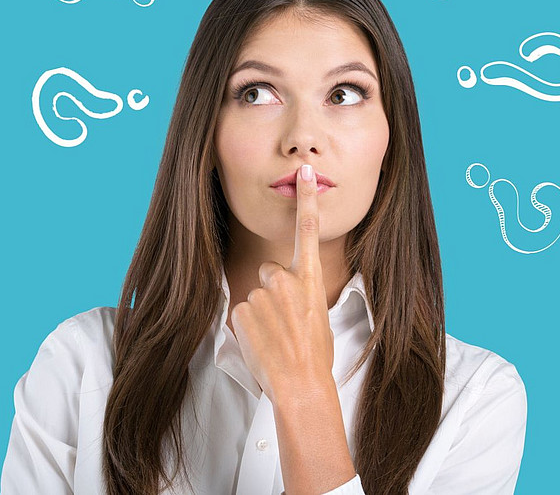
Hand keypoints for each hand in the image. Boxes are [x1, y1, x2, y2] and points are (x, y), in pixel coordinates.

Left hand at [229, 164, 335, 402]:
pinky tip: (262, 343)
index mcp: (309, 280)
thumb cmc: (314, 357)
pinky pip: (241, 313)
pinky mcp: (241, 311)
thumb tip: (289, 295)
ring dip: (261, 314)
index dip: (306, 199)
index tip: (304, 173)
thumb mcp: (318, 317)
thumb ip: (300, 295)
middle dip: (271, 291)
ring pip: (255, 296)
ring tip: (275, 338)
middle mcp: (284, 281)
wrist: (301, 386)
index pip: (308, 231)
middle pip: (268, 272)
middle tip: (283, 321)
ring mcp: (261, 295)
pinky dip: (248, 328)